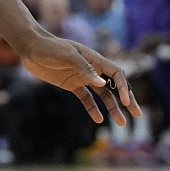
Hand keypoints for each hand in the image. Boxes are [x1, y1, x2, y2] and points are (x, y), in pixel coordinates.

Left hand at [16, 30, 139, 124]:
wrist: (31, 48)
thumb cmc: (50, 48)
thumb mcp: (68, 56)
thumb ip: (85, 68)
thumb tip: (102, 83)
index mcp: (95, 60)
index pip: (116, 74)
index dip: (123, 88)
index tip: (126, 102)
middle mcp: (92, 69)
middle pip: (114, 86)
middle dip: (127, 100)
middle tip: (138, 114)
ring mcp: (82, 78)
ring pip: (103, 95)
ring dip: (113, 108)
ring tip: (121, 122)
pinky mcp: (71, 85)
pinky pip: (86, 99)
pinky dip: (93, 108)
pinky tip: (99, 119)